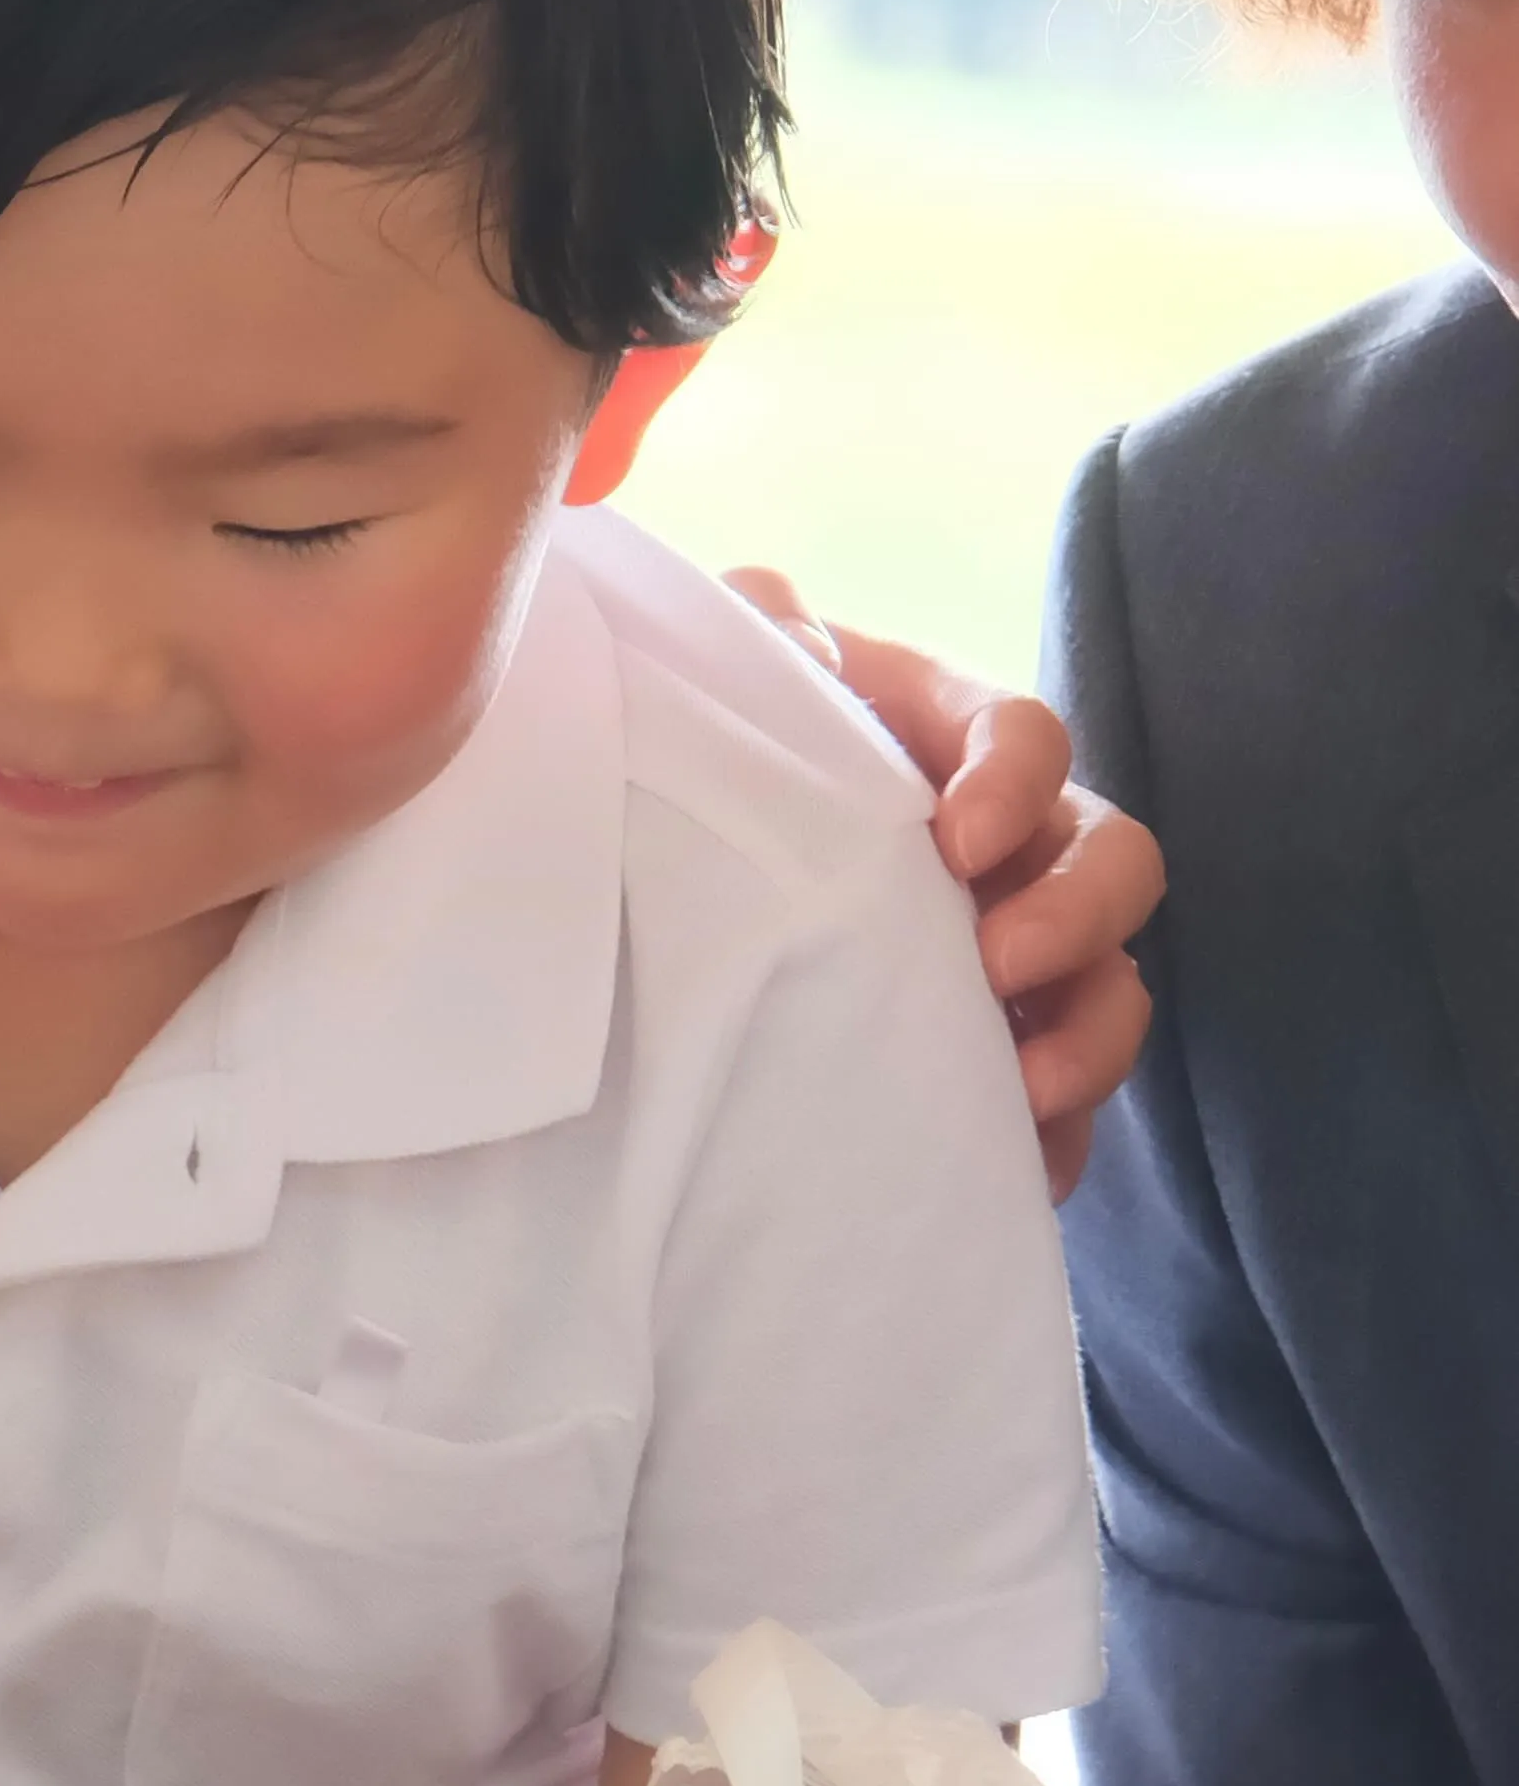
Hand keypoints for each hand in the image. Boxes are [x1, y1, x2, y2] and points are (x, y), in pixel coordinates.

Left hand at [726, 569, 1163, 1196]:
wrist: (673, 877)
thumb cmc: (724, 759)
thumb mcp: (733, 686)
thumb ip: (758, 638)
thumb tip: (776, 617)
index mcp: (952, 744)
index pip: (1026, 737)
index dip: (1015, 781)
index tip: (960, 840)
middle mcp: (1012, 848)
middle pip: (1111, 865)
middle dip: (1078, 916)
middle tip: (1001, 964)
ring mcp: (1015, 954)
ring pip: (1110, 989)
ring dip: (1089, 1039)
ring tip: (1026, 1088)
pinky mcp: (992, 1053)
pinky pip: (1058, 1104)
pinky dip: (1053, 1138)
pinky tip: (1022, 1169)